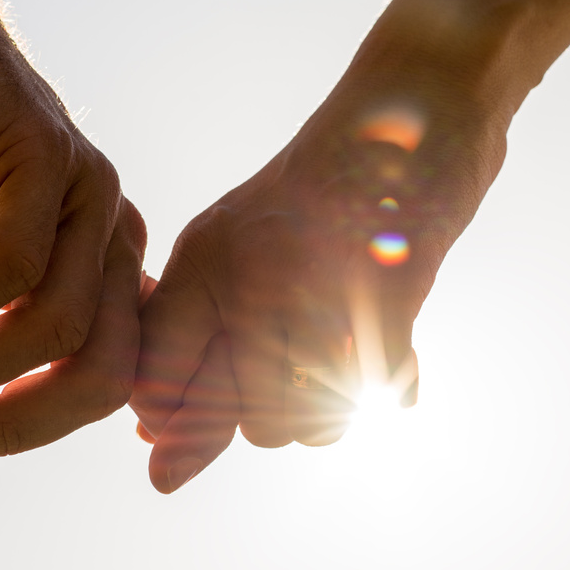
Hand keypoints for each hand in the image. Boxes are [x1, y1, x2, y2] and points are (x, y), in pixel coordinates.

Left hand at [131, 75, 505, 492]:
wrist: (412, 106)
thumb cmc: (323, 194)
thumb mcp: (244, 253)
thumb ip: (199, 348)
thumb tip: (157, 463)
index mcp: (203, 262)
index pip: (157, 384)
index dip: (184, 423)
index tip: (212, 417)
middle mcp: (248, 275)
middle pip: (245, 417)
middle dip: (275, 417)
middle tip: (307, 368)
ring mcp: (317, 282)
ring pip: (304, 418)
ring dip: (333, 409)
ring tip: (349, 358)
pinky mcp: (387, 287)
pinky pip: (374, 388)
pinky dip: (390, 383)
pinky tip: (394, 362)